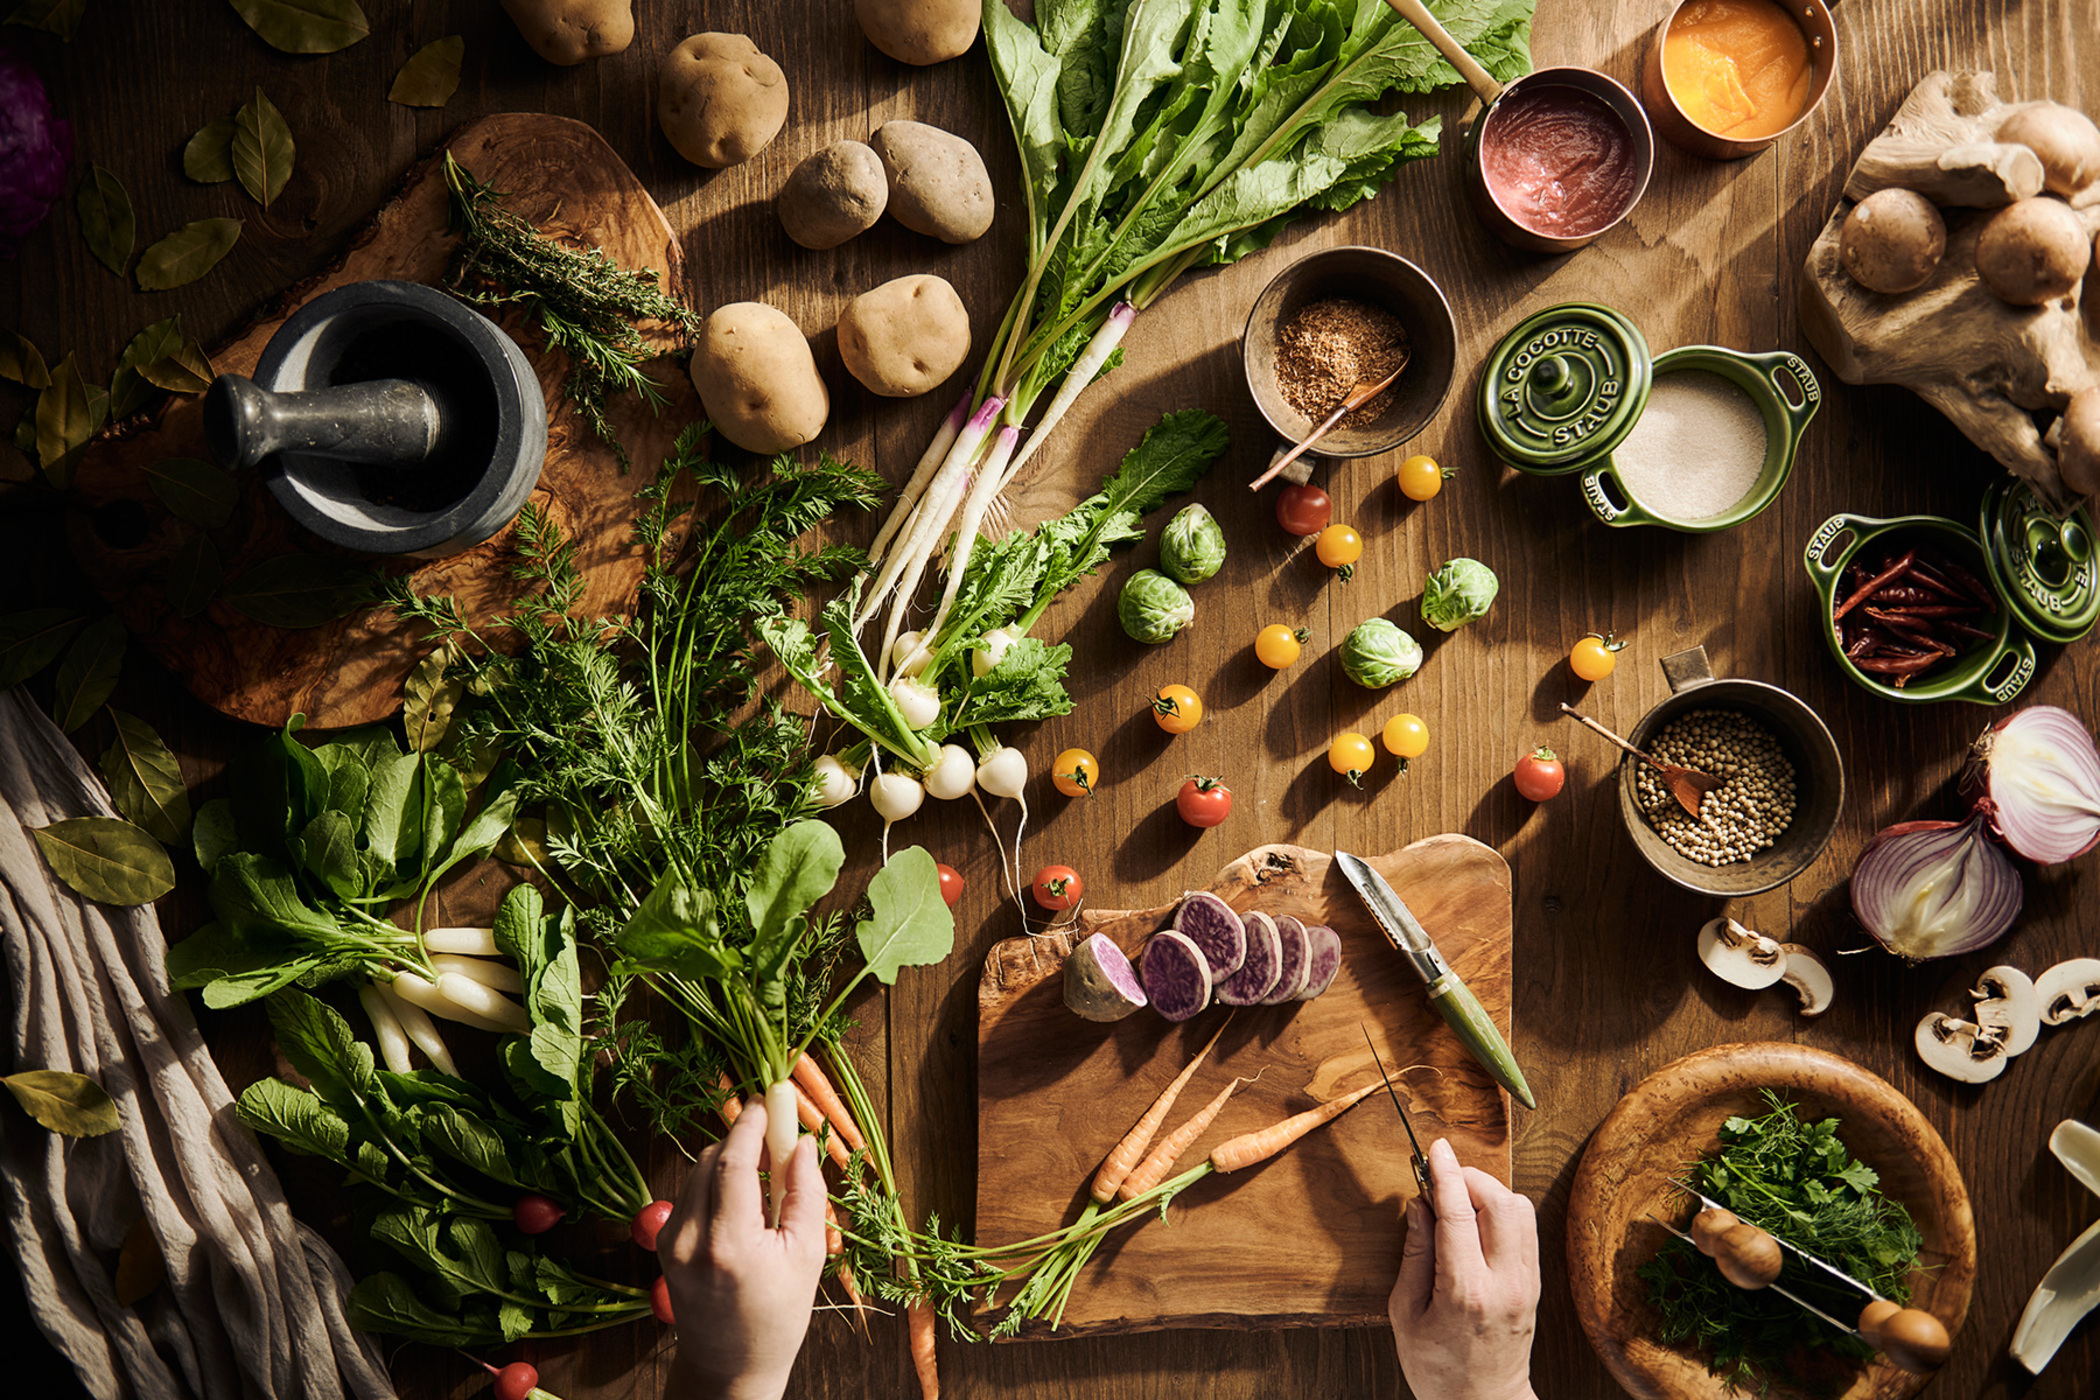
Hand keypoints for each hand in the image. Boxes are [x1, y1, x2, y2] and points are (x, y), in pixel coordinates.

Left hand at [658, 1096, 827, 1399]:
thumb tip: (802, 1142)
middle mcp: (689, 1239)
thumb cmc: (777, 1317)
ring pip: (696, 1171)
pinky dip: (715, 1183)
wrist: (730, 1366)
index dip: (750, 1124)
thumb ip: (805, 1192)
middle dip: (743, 1139)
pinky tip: (741, 1203)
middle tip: (776, 1138)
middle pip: (711, 1159)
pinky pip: (689, 1192)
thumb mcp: (806, 1255)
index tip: (767, 1100)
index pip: (732, 1162)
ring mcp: (668, 1242)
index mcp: (729, 1244)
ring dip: (729, 1160)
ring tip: (764, 1179)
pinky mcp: (661, 1245)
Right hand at [1389, 1137, 1541, 1399]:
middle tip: (1441, 1181)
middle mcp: (1505, 1283)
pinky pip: (1527, 1229)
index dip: (1445, 1174)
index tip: (1434, 1148)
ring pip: (1521, 1210)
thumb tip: (1419, 1205)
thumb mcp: (1405, 1314)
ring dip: (1489, 1192)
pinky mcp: (1535, 1286)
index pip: (1459, 1213)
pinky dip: (1503, 1211)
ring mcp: (1527, 1284)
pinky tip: (1477, 1222)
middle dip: (1470, 1178)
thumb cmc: (1436, 1368)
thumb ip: (1414, 1253)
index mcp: (1466, 1292)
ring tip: (1458, 1202)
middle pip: (1501, 1202)